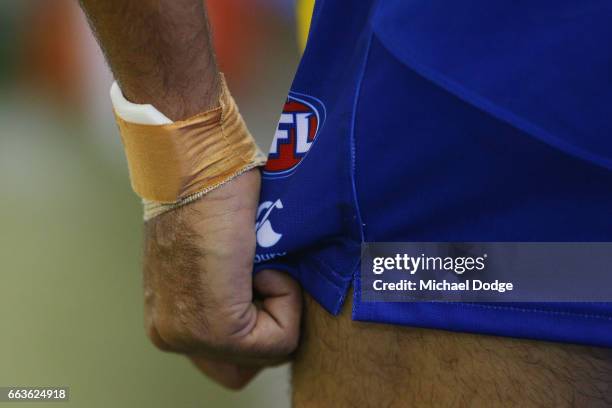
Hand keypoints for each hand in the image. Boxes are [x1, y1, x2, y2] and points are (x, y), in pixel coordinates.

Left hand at [142, 169, 301, 388]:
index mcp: (168, 318)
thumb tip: (265, 303)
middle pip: (247, 365)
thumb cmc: (211, 191)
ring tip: (259, 265)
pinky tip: (260, 262)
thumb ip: (229, 290)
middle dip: (270, 324)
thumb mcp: (215, 255)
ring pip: (269, 353)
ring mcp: (188, 338)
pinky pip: (279, 339)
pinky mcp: (215, 330)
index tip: (253, 270)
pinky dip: (286, 298)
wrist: (197, 167)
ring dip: (280, 306)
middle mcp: (169, 335)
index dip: (262, 315)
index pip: (232, 355)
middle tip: (263, 276)